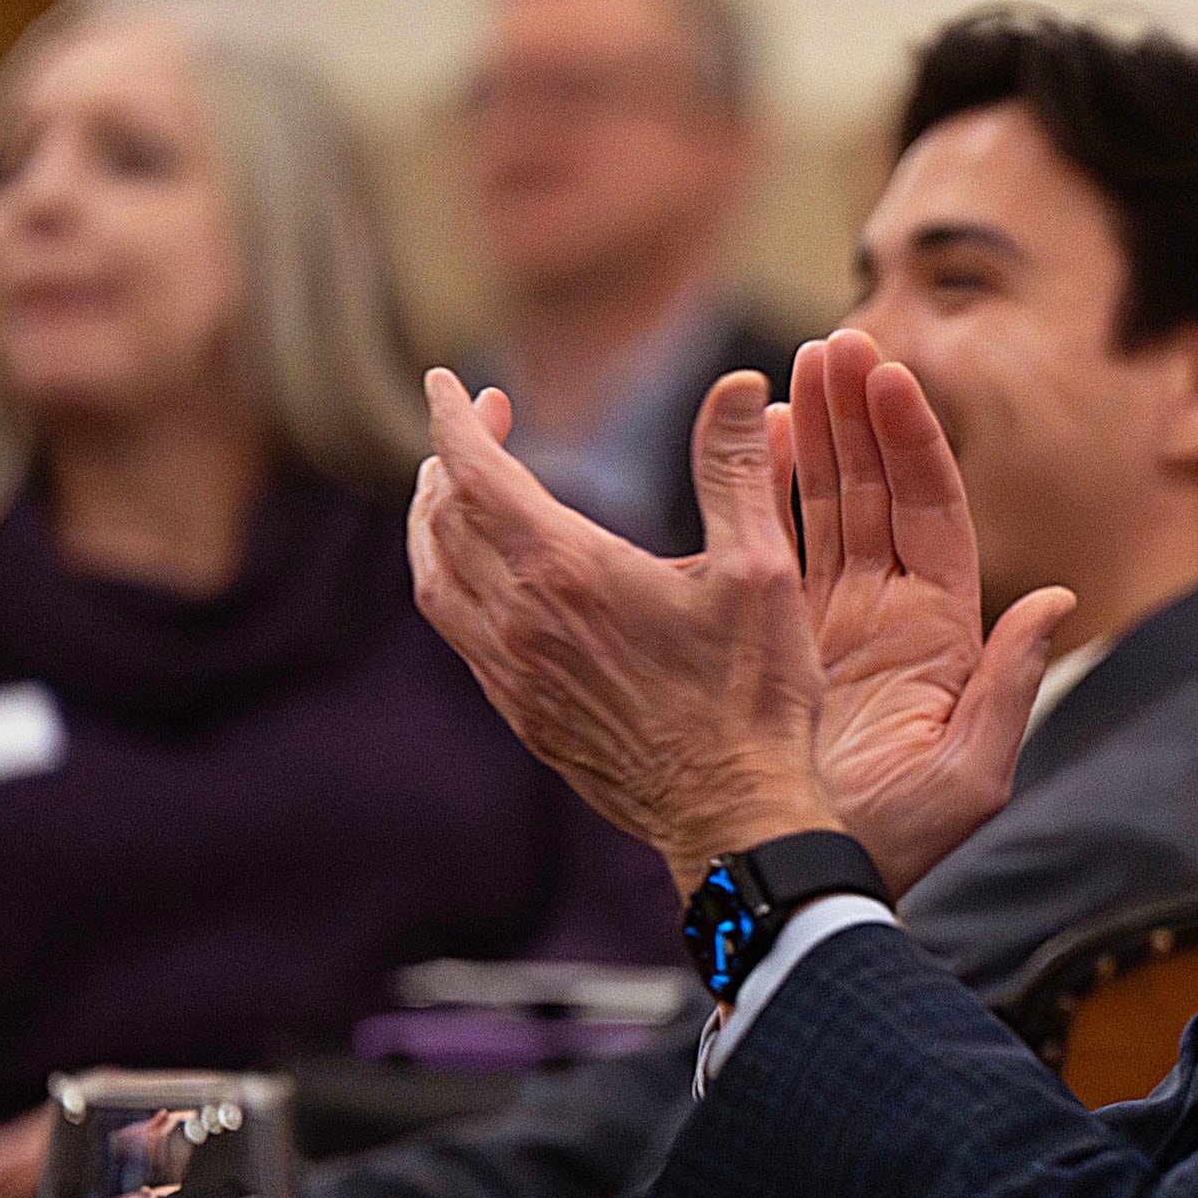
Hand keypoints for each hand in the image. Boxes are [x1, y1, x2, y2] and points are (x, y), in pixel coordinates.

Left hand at [410, 366, 840, 892]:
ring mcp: (512, 675)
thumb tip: (742, 382)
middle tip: (485, 423)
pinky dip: (454, 580)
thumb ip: (738, 469)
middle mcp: (519, 621)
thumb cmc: (754, 696)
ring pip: (435, 578)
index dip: (456, 418)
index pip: (476, 471)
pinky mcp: (521, 715)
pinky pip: (459, 630)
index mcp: (566, 572)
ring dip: (436, 521)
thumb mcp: (762, 569)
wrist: (734, 816)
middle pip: (442, 519)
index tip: (450, 381)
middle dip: (451, 458)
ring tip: (461, 490)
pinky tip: (492, 576)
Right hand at [782, 330, 1075, 892]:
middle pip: (880, 490)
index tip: (889, 373)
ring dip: (815, 434)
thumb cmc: (895, 846)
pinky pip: (778, 545)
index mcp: (943, 634)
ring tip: (798, 365)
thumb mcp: (969, 776)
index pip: (934, 512)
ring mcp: (834, 623)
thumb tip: (1054, 599)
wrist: (809, 886)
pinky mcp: (780, 639)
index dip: (914, 440)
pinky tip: (757, 433)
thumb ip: (1011, 685)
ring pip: (828, 506)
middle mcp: (892, 616)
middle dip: (859, 415)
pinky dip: (771, 487)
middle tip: (835, 341)